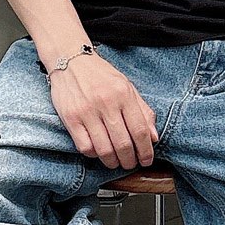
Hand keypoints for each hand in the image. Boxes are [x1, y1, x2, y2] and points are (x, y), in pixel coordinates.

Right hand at [49, 51, 159, 167]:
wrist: (70, 61)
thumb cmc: (101, 76)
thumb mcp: (127, 87)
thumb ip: (143, 111)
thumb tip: (154, 137)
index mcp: (123, 94)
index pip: (140, 130)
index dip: (146, 150)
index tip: (147, 160)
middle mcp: (106, 103)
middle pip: (123, 144)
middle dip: (130, 160)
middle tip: (131, 164)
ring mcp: (86, 111)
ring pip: (104, 149)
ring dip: (112, 162)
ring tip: (115, 162)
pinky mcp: (70, 118)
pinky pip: (85, 146)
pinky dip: (94, 154)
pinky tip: (98, 151)